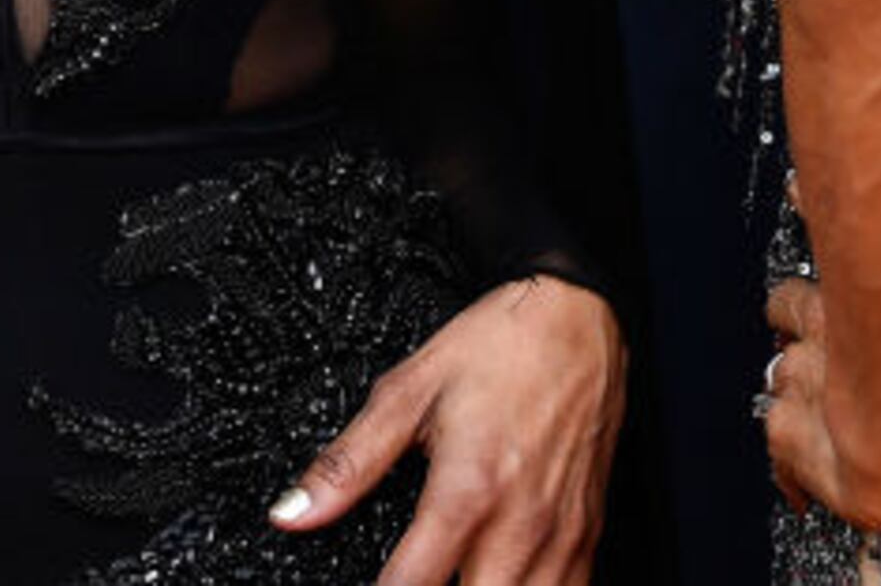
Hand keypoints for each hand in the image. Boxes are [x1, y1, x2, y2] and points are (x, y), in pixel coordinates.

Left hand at [270, 274, 624, 584]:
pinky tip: (501, 583)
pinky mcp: (588, 537)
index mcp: (465, 493)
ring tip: (450, 581)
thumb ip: (347, 463)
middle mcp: (517, 527)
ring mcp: (561, 538)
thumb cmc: (496, 348)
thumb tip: (292, 511)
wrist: (577, 320)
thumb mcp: (407, 392)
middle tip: (407, 583)